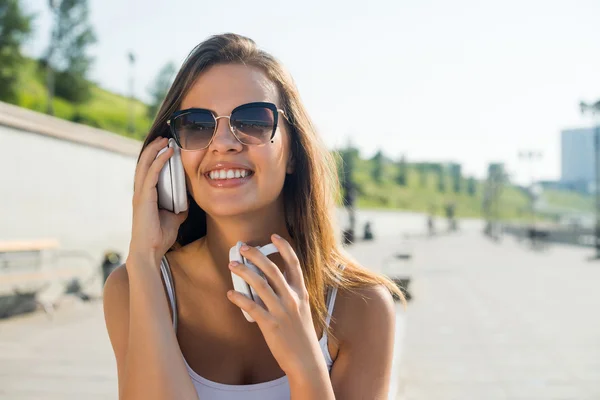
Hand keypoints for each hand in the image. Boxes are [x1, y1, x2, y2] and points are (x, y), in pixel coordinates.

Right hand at [128, 136, 187, 265]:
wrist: (150, 251)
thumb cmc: (160, 237)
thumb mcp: (175, 218)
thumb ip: (180, 207)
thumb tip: (190, 200)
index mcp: (146, 195)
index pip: (149, 170)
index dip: (156, 157)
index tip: (166, 146)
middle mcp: (141, 192)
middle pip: (145, 163)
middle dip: (154, 148)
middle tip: (165, 137)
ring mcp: (141, 194)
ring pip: (145, 165)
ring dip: (155, 150)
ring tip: (165, 140)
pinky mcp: (144, 198)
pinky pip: (152, 174)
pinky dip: (159, 161)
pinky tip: (168, 153)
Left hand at [226, 234, 326, 377]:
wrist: (306, 360)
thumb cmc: (302, 336)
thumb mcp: (302, 311)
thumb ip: (290, 295)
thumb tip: (271, 283)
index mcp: (301, 293)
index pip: (294, 264)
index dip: (284, 248)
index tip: (273, 236)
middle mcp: (292, 299)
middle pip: (272, 269)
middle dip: (256, 255)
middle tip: (242, 247)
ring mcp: (281, 311)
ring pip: (260, 285)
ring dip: (244, 272)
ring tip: (232, 265)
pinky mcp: (270, 325)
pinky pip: (252, 307)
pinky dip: (240, 298)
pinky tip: (231, 293)